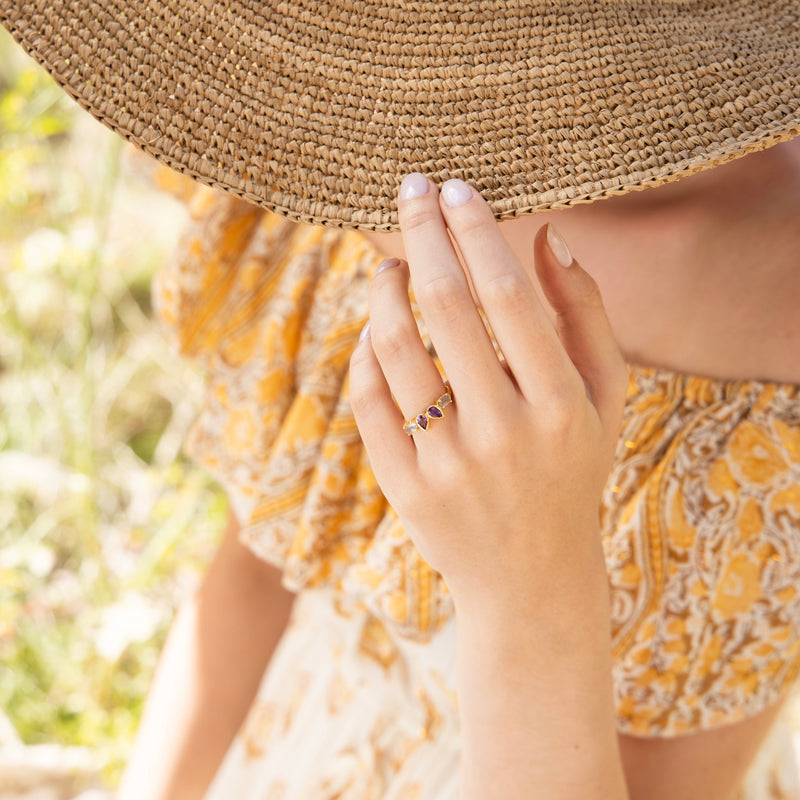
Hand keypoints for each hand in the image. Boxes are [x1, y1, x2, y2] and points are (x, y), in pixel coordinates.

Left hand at [349, 173, 627, 608]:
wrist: (531, 579)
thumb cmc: (571, 474)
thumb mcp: (604, 401)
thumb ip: (586, 316)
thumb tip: (548, 236)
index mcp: (560, 406)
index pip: (506, 293)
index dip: (475, 231)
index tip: (456, 187)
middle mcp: (502, 434)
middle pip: (445, 306)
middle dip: (421, 233)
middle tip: (409, 188)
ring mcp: (447, 465)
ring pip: (395, 348)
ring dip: (384, 288)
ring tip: (387, 260)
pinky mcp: (404, 488)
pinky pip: (369, 400)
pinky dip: (365, 351)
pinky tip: (376, 327)